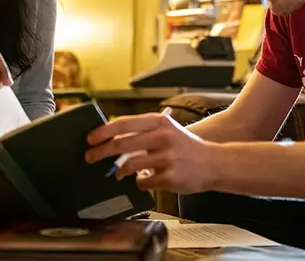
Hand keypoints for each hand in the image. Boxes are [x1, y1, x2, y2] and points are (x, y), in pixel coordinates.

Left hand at [85, 111, 217, 194]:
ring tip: (118, 173)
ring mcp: (166, 158)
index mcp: (159, 122)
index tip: (90, 139)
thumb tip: (111, 136)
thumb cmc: (185, 146)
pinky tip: (144, 180)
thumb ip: (143, 131)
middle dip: (100, 152)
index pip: (123, 124)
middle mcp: (162, 137)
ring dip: (119, 171)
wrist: (214, 163)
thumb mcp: (167, 130)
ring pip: (129, 165)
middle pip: (121, 144)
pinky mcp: (169, 177)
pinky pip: (143, 182)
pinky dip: (140, 182)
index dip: (103, 131)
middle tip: (89, 157)